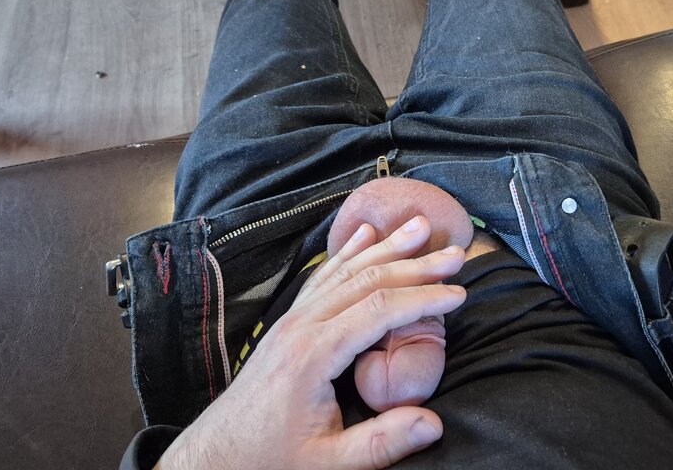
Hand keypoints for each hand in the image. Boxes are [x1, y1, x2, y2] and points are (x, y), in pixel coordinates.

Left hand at [157, 216, 466, 469]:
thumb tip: (434, 424)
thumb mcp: (328, 464)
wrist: (214, 459)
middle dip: (415, 265)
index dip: (423, 299)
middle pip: (367, 280)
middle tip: (456, 254)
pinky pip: (322, 278)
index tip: (459, 294)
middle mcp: (301, 326)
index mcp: (313, 355)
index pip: (379, 310)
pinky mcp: (287, 324)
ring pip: (345, 272)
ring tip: (420, 227)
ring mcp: (291, 320)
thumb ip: (382, 443)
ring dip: (386, 248)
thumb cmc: (269, 461)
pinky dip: (348, 254)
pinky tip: (366, 236)